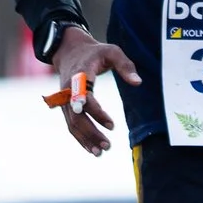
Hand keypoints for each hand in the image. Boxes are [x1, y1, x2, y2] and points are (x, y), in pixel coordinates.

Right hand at [51, 29, 140, 155]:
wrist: (69, 50)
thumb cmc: (94, 52)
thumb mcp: (112, 51)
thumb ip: (125, 65)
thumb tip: (138, 83)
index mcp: (79, 75)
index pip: (85, 98)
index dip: (97, 113)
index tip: (112, 125)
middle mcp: (68, 89)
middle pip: (77, 116)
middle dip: (91, 132)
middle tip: (107, 146)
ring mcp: (64, 99)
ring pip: (72, 123)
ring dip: (85, 139)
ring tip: (100, 152)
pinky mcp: (65, 105)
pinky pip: (71, 124)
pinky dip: (80, 137)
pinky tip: (91, 148)